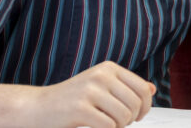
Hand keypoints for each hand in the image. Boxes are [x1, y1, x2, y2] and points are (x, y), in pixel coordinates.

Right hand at [26, 60, 154, 127]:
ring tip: (107, 125)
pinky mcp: (80, 109)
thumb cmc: (72, 99)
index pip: (143, 88)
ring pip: (124, 116)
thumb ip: (125, 87)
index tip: (138, 116)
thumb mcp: (101, 87)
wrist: (37, 107)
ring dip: (119, 127)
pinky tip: (97, 127)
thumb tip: (152, 88)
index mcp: (109, 68)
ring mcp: (90, 91)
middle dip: (131, 119)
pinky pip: (108, 126)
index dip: (146, 106)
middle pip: (136, 104)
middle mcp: (101, 76)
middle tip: (119, 123)